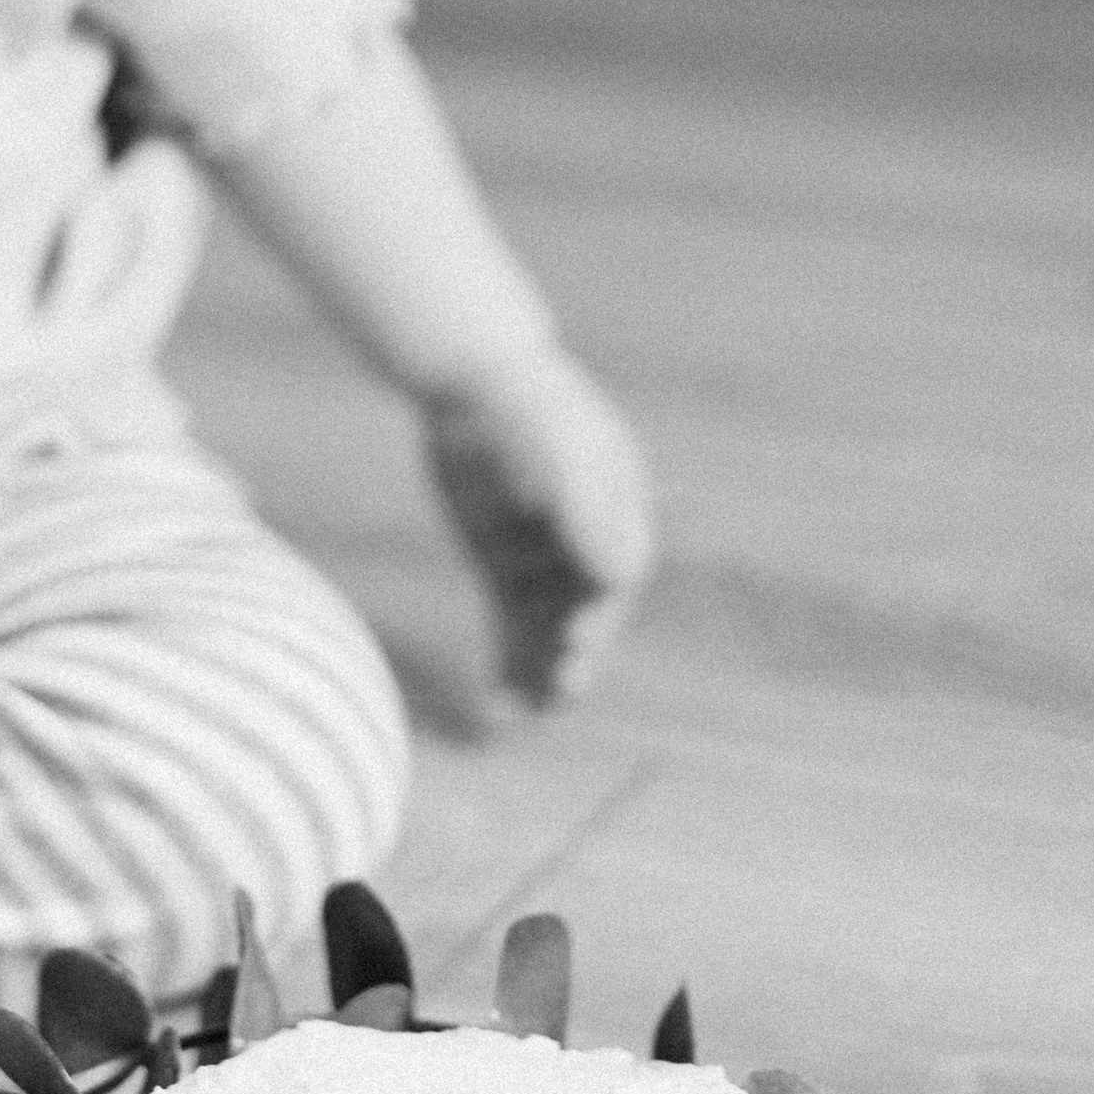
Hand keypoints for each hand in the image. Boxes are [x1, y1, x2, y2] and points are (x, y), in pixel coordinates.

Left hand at [422, 345, 658, 711]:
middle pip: (587, 614)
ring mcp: (547, 558)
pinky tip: (495, 707)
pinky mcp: (505, 568)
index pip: (614, 578)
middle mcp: (587, 545)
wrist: (472, 379)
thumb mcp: (555, 451)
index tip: (575, 639)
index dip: (599, 614)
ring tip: (526, 714)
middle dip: (576, 656)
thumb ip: (584, 513)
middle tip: (561, 690)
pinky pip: (511, 626)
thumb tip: (621, 578)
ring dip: (542, 673)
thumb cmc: (523, 406)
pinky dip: (507, 664)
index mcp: (617, 516)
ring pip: (550, 631)